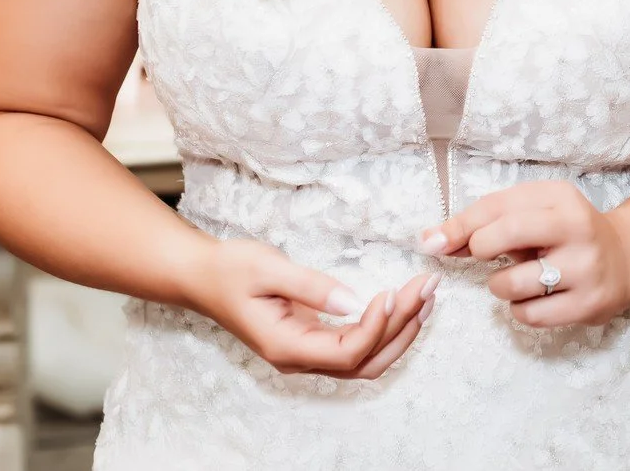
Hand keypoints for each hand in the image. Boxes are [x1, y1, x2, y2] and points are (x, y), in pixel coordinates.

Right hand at [185, 236, 436, 379]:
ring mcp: (308, 353)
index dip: (377, 326)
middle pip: (366, 362)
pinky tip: (405, 304)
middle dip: (402, 327)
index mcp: (287, 347)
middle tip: (428, 288)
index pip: (348, 352)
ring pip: (367, 359)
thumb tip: (353, 300)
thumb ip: (311, 286)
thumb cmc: (229, 269)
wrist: (202, 277)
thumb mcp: (267, 268)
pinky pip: (358, 346)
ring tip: (427, 296)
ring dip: (401, 330)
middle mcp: (300, 359)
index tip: (395, 291)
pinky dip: (386, 327)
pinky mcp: (314, 341)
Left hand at [416, 181, 629, 327]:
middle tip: (485, 256)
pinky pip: (528, 314)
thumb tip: (431, 241)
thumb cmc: (566, 233)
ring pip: (511, 283)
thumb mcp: (534, 211)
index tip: (433, 243)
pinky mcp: (588, 304)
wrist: (626, 258)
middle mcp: (577, 228)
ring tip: (518, 278)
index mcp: (560, 197)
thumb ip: (485, 221)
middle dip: (481, 248)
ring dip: (500, 285)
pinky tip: (535, 297)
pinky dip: (520, 309)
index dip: (459, 225)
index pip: (498, 206)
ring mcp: (585, 268)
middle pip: (507, 234)